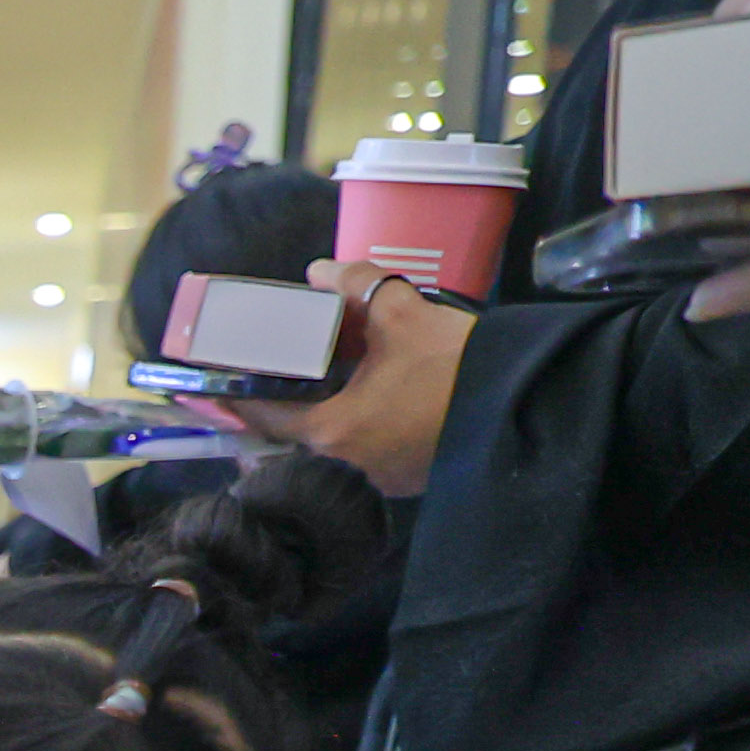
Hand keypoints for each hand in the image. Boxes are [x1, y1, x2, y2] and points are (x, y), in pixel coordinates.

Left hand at [231, 266, 470, 494]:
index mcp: (332, 432)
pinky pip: (370, 453)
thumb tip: (321, 271)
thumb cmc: (456, 364)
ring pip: (335, 444)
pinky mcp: (410, 479)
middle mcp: (348, 466)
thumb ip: (358, 288)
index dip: (240, 397)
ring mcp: (380, 479)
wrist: (529, 401)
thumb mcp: (403, 314)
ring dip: (327, 415)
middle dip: (287, 404)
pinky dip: (361, 426)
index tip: (220, 384)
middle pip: (298, 434)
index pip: (264, 418)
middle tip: (278, 375)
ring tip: (323, 380)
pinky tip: (368, 397)